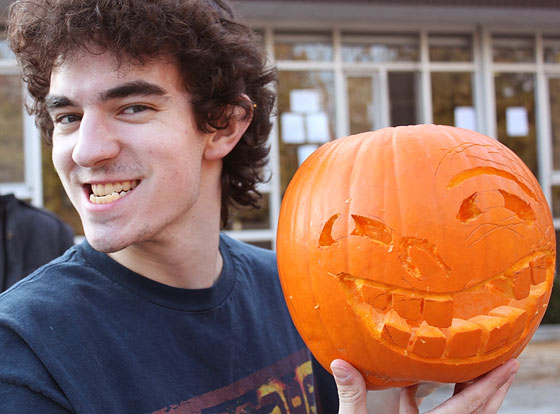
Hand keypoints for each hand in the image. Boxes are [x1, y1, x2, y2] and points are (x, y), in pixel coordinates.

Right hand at [331, 358, 518, 413]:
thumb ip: (352, 395)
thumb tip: (339, 363)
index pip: (469, 407)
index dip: (490, 384)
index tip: (508, 364)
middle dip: (495, 389)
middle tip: (507, 363)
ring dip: (474, 397)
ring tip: (477, 372)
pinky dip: (443, 403)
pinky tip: (418, 387)